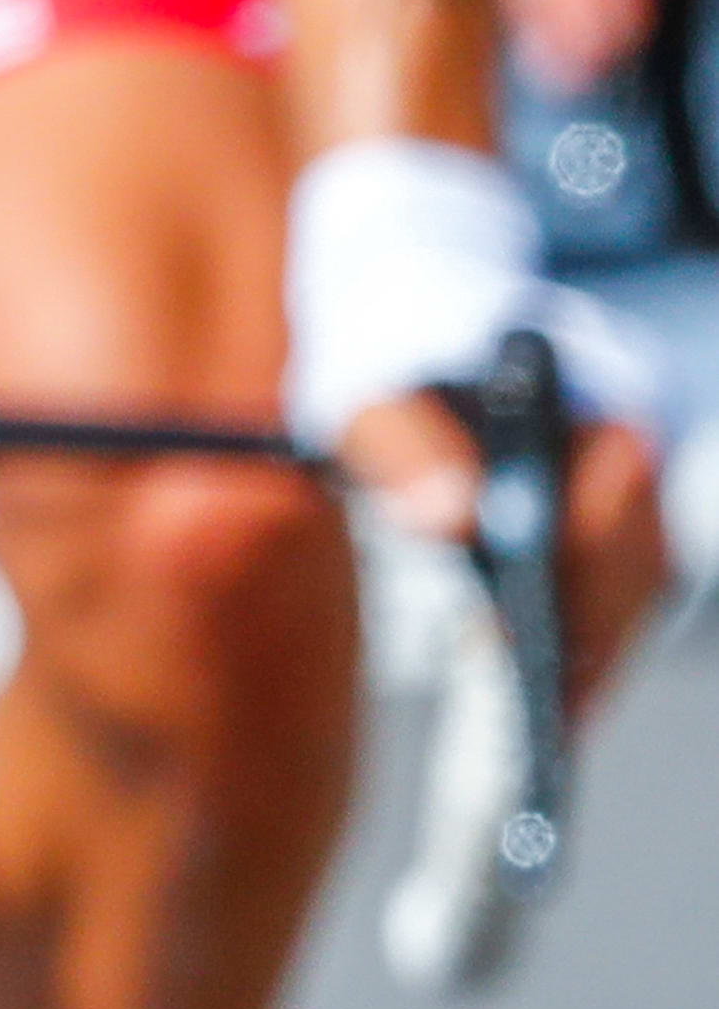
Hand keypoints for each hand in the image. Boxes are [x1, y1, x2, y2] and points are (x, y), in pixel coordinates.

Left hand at [288, 138, 683, 709]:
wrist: (402, 287)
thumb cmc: (384, 333)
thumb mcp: (371, 383)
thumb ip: (407, 447)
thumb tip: (455, 523)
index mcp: (596, 393)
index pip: (617, 515)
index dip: (585, 600)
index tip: (550, 674)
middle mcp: (631, 429)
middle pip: (637, 564)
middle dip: (591, 641)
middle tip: (544, 721)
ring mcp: (624, 465)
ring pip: (632, 578)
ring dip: (590, 643)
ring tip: (540, 715)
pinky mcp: (603, 495)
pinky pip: (609, 573)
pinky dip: (580, 625)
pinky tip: (539, 677)